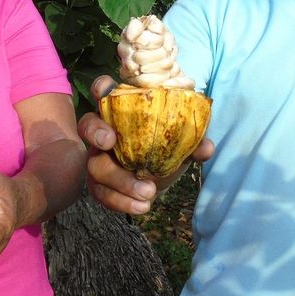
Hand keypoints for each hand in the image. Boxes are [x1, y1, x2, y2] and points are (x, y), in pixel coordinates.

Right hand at [78, 75, 213, 214]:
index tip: (105, 92)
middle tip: (110, 143)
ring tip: (148, 193)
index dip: (101, 88)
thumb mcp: (183, 143)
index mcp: (124, 111)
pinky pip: (101, 192)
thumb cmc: (167, 148)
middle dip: (95, 132)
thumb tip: (206, 147)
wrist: (161, 178)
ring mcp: (98, 157)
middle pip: (88, 125)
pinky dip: (121, 201)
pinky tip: (141, 207)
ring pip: (95, 166)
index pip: (105, 90)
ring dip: (120, 181)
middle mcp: (105, 130)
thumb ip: (193, 142)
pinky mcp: (99, 182)